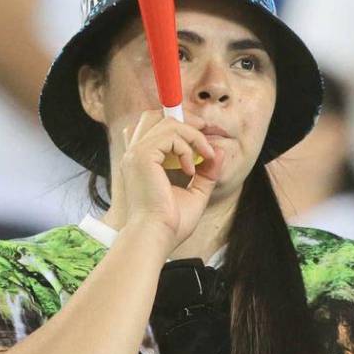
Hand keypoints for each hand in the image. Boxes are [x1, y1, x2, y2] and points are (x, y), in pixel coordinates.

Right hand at [115, 110, 222, 249]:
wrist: (156, 237)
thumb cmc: (170, 223)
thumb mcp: (195, 193)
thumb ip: (206, 173)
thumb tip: (219, 152)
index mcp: (140, 162)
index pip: (151, 127)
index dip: (177, 123)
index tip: (201, 134)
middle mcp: (134, 154)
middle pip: (155, 116)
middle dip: (184, 119)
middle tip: (205, 132)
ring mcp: (136, 153)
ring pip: (167, 122)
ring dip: (193, 135)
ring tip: (205, 155)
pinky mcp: (142, 156)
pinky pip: (171, 135)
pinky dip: (187, 148)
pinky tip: (190, 171)